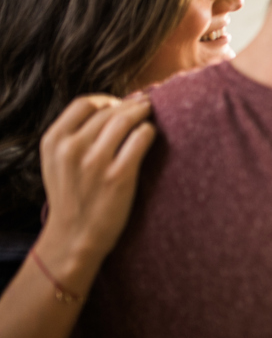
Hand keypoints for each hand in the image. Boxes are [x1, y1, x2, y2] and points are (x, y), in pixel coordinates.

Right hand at [39, 94, 155, 271]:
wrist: (74, 237)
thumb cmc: (71, 197)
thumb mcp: (57, 162)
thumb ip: (73, 136)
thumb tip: (108, 109)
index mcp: (53, 141)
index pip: (84, 104)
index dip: (106, 100)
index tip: (119, 104)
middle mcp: (72, 148)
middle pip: (108, 111)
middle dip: (129, 106)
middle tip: (144, 104)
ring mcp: (95, 162)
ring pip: (126, 120)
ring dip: (141, 114)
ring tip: (149, 114)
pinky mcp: (119, 175)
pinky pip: (141, 138)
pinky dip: (149, 132)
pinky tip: (150, 135)